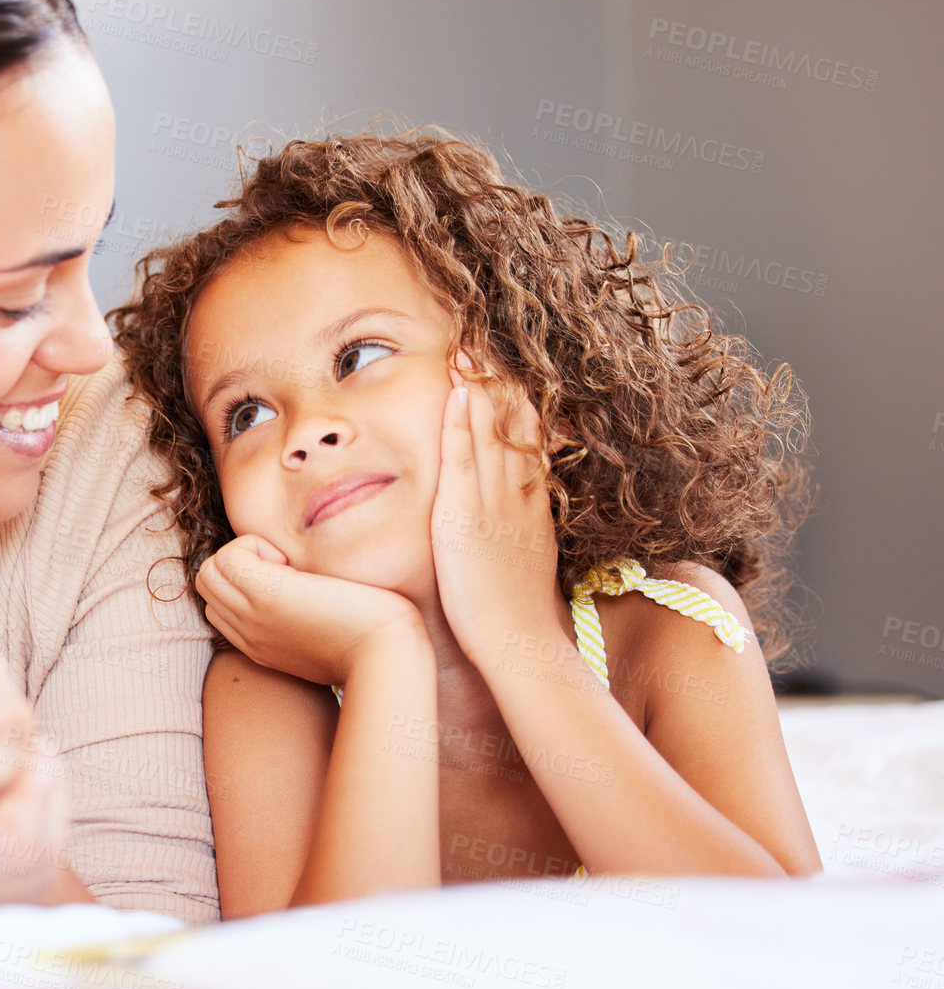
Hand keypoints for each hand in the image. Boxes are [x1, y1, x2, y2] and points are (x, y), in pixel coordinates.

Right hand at [194, 534, 425, 685]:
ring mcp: (252, 617)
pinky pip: (224, 558)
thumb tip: (318, 593)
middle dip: (243, 564)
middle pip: (209, 585)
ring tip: (288, 567)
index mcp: (261, 645)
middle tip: (290, 571)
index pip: (221, 604)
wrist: (389, 659)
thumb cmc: (378, 644)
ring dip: (245, 554)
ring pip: (208, 571)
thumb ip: (310, 619)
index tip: (293, 582)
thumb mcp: (332, 634)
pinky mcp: (266, 596)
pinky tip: (291, 564)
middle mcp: (249, 634)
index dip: (248, 581)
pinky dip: (252, 546)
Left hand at [431, 354, 559, 666]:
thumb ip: (520, 533)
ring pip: (491, 434)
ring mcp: (494, 503)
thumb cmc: (517, 614)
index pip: (530, 441)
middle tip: (483, 345)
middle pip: (515, 427)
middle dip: (499, 385)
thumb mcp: (527, 560)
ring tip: (465, 352)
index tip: (506, 372)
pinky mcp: (466, 516)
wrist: (521, 644)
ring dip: (478, 390)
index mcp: (533, 505)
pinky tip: (455, 394)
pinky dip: (461, 424)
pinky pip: (465, 461)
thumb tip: (513, 523)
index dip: (518, 404)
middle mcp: (518, 495)